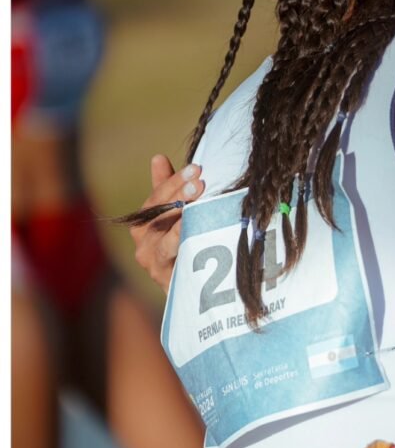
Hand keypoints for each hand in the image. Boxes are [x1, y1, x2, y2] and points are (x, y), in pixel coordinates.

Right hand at [130, 155, 203, 292]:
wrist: (189, 290)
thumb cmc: (181, 247)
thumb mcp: (173, 215)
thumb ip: (167, 188)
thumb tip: (157, 157)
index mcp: (143, 221)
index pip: (157, 196)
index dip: (174, 181)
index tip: (196, 167)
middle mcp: (142, 240)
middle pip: (159, 213)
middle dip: (180, 194)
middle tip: (200, 181)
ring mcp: (150, 260)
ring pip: (163, 235)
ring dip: (181, 217)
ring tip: (195, 201)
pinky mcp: (162, 277)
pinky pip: (171, 257)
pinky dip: (180, 241)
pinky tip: (192, 228)